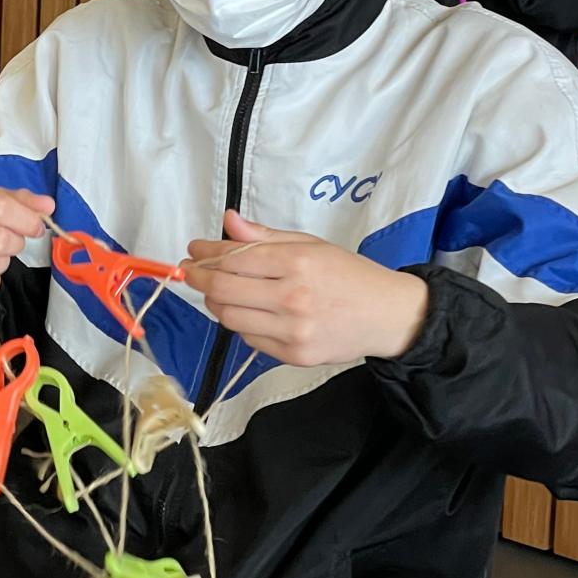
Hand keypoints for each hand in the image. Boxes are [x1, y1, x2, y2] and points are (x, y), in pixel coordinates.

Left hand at [180, 211, 428, 365]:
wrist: (386, 315)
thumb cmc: (347, 274)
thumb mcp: (310, 244)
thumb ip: (265, 235)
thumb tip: (228, 221)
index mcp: (297, 263)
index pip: (234, 259)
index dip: (206, 254)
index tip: (193, 250)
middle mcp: (292, 298)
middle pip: (222, 291)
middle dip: (199, 278)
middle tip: (191, 270)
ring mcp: (292, 332)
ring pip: (229, 318)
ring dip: (215, 302)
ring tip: (217, 290)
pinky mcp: (294, 356)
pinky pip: (249, 339)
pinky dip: (240, 323)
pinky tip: (247, 311)